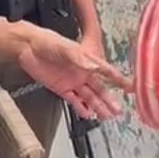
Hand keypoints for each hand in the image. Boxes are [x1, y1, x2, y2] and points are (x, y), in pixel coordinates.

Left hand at [18, 26, 134, 120]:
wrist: (28, 47)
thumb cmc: (47, 41)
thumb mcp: (64, 47)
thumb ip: (79, 58)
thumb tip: (94, 67)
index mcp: (86, 60)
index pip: (106, 71)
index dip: (119, 79)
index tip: (130, 86)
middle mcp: (82, 72)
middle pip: (99, 88)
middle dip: (109, 99)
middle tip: (118, 109)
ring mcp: (72, 81)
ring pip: (89, 96)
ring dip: (98, 106)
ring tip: (107, 116)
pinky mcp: (61, 88)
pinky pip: (74, 100)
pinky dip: (81, 107)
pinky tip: (88, 114)